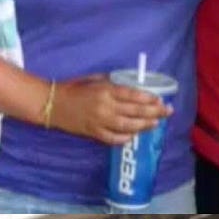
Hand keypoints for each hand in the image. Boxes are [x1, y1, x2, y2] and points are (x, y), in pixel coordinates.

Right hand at [53, 76, 170, 145]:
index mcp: (105, 90)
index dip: (149, 99)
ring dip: (144, 126)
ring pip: (128, 126)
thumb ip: (112, 82)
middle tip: (167, 112)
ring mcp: (99, 122)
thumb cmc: (73, 88)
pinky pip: (113, 139)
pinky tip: (133, 136)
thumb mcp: (94, 79)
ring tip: (155, 124)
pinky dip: (125, 139)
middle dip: (154, 112)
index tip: (160, 100)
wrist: (51, 104)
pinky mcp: (93, 133)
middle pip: (135, 111)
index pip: (133, 95)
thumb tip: (131, 86)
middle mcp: (105, 106)